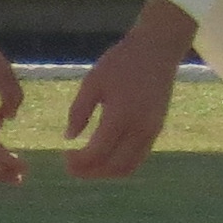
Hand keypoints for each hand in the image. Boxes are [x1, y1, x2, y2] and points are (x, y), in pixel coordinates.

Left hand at [64, 0, 197, 176]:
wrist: (158, 50)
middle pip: (113, 167)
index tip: (64, 155)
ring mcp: (152, 131)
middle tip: (71, 165)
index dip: (78, 161)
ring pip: (128, 167)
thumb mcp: (93, 81)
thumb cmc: (121, 61)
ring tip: (87, 163)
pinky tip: (104, 153)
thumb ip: (79, 111)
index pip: (98, 152)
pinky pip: (137, 158)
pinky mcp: (157, 129)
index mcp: (121, 114)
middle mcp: (140, 128)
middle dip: (90, 172)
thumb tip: (69, 138)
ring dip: (105, 171)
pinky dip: (119, 163)